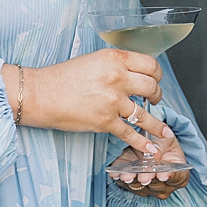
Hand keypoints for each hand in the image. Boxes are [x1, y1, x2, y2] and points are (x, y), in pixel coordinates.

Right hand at [2, 48, 163, 153]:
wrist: (42, 94)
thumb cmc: (62, 77)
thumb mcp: (93, 60)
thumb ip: (115, 65)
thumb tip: (133, 74)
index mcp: (115, 58)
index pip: (150, 64)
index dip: (157, 74)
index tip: (156, 80)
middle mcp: (117, 77)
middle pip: (152, 87)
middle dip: (158, 96)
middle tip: (156, 100)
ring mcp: (112, 101)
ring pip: (145, 114)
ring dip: (157, 125)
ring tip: (165, 132)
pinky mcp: (105, 121)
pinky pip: (130, 133)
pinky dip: (143, 143)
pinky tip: (151, 148)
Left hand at [108, 122, 191, 197]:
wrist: (147, 143)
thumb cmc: (162, 143)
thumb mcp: (164, 138)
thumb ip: (160, 146)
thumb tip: (155, 154)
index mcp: (178, 172)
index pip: (177, 177)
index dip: (170, 176)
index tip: (162, 173)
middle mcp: (164, 184)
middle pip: (157, 186)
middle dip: (148, 180)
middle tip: (143, 176)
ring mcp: (147, 187)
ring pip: (140, 187)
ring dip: (132, 181)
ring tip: (126, 175)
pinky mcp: (131, 184)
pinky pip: (124, 184)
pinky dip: (120, 179)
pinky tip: (115, 174)